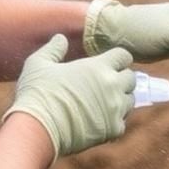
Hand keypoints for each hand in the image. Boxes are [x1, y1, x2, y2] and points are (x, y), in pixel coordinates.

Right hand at [3, 34, 135, 159]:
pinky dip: (113, 123)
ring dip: (120, 100)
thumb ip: (53, 49)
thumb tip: (61, 38)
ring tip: (102, 103)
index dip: (117, 59)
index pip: (124, 56)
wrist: (37, 129)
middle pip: (131, 78)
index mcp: (98, 66)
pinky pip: (122, 123)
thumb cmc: (37, 94)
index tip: (107, 65)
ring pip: (130, 101)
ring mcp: (115, 108)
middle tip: (104, 85)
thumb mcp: (38, 64)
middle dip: (121, 79)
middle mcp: (112, 85)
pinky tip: (98, 122)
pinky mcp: (113, 129)